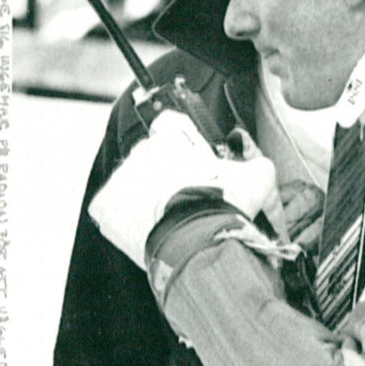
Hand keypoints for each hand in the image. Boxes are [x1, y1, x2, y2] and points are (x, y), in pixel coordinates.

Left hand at [89, 111, 278, 267]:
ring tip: (170, 219)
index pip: (171, 123)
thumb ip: (256, 164)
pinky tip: (147, 229)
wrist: (198, 242)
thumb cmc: (225, 206)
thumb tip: (259, 166)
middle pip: (152, 157)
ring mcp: (120, 178)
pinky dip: (126, 219)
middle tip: (187, 198)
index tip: (190, 158)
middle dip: (168, 175)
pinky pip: (112, 209)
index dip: (182, 140)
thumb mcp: (256, 178)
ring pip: (133, 183)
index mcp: (173, 135)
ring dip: (148, 196)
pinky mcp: (105, 206)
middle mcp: (141, 149)